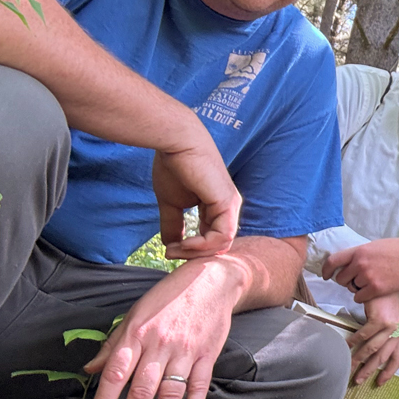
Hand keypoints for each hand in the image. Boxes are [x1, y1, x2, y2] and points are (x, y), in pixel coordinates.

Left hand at [84, 258, 238, 398]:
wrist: (211, 281)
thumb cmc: (168, 297)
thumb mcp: (134, 314)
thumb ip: (113, 344)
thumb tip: (90, 370)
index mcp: (137, 333)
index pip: (116, 373)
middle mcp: (160, 344)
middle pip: (142, 390)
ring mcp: (186, 351)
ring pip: (170, 393)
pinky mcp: (208, 354)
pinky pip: (200, 386)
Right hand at [152, 130, 240, 258]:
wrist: (177, 143)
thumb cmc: (174, 167)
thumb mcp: (172, 204)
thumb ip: (174, 225)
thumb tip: (170, 246)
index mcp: (217, 208)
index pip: (211, 241)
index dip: (190, 251)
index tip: (168, 251)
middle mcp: (228, 209)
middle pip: (217, 246)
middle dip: (192, 255)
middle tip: (170, 254)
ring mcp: (230, 206)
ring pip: (221, 245)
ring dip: (195, 253)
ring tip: (175, 249)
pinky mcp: (227, 203)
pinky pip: (222, 237)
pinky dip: (202, 246)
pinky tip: (185, 243)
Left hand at [323, 238, 398, 302]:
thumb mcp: (376, 246)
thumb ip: (361, 254)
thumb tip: (348, 263)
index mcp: (359, 251)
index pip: (333, 261)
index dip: (326, 270)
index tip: (326, 275)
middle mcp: (360, 264)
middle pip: (341, 278)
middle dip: (346, 281)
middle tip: (357, 280)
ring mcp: (368, 277)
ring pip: (352, 289)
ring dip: (358, 288)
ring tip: (371, 283)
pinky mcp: (376, 289)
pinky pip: (360, 298)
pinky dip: (364, 297)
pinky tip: (373, 291)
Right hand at [351, 292, 398, 385]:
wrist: (387, 278)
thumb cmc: (387, 297)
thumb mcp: (392, 316)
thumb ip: (387, 332)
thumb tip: (374, 347)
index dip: (389, 371)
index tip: (380, 382)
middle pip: (383, 357)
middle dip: (370, 370)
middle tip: (358, 380)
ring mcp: (390, 326)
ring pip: (373, 349)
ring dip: (359, 360)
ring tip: (350, 367)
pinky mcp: (380, 319)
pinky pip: (364, 335)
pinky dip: (354, 342)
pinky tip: (346, 346)